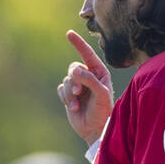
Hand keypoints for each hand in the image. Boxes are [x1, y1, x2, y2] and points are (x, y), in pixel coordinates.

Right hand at [57, 30, 113, 145]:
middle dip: (74, 81)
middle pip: (73, 68)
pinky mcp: (69, 95)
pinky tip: (73, 107)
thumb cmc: (103, 111)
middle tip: (79, 93)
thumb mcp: (101, 94)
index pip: (88, 54)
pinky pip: (61, 89)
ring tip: (76, 105)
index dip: (78, 44)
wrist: (95, 129)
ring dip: (70, 93)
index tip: (69, 33)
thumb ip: (90, 80)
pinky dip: (65, 98)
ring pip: (66, 80)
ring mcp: (78, 85)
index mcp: (99, 72)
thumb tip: (75, 70)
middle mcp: (88, 76)